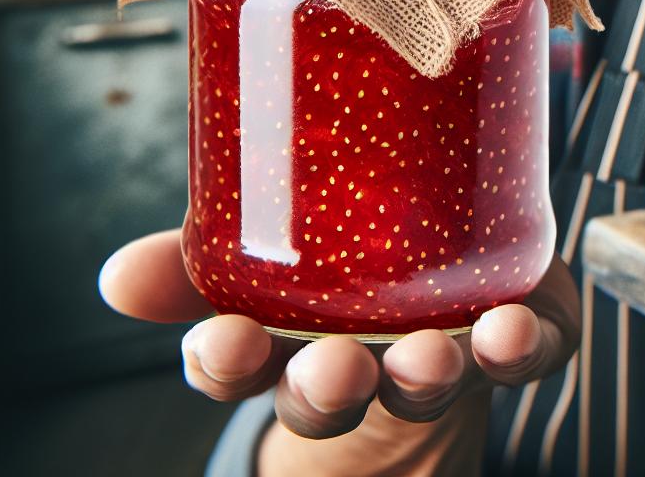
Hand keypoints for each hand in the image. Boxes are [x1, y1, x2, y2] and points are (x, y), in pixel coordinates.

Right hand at [99, 230, 579, 438]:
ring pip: (428, 378)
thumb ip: (195, 259)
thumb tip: (115, 280)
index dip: (226, 362)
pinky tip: (514, 329)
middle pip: (335, 390)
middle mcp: (366, 361)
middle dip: (329, 384)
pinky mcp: (520, 338)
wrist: (460, 284)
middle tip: (331, 367)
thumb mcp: (263, 254)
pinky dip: (522, 343)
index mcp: (288, 338)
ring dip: (426, 372)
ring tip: (430, 357)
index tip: (220, 344)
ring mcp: (445, 354)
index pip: (239, 364)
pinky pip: (529, 350)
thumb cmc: (352, 262)